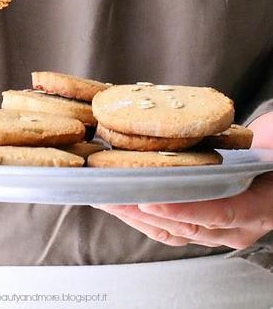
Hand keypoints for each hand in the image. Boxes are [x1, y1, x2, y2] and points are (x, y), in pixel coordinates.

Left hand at [92, 113, 272, 249]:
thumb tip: (231, 135)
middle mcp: (236, 225)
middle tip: (112, 196)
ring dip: (134, 214)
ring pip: (171, 229)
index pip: (219, 213)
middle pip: (186, 226)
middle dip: (144, 212)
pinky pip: (168, 225)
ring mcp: (217, 226)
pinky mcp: (201, 218)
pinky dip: (141, 213)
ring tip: (105, 198)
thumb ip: (256, 147)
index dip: (183, 210)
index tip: (151, 200)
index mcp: (257, 208)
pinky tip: (119, 200)